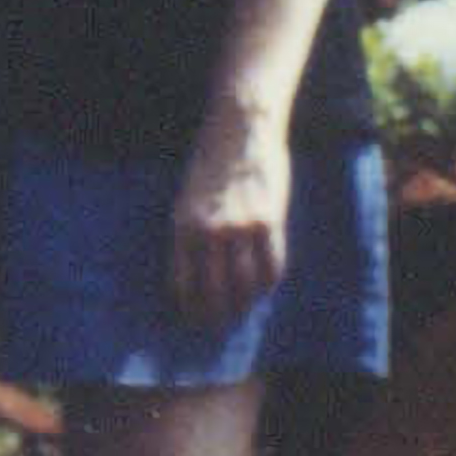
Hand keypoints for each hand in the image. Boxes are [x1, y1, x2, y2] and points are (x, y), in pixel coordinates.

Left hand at [170, 103, 294, 328]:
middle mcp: (210, 232)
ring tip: (241, 313)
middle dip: (215, 314)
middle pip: (215, 290)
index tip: (191, 319)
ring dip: (243, 304)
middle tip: (218, 325)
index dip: (188, 306)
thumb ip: (191, 232)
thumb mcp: (186, 198)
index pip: (183, 282)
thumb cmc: (210, 163)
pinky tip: (263, 288)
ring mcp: (242, 228)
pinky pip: (272, 265)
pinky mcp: (270, 220)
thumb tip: (196, 269)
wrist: (239, 130)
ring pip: (245, 284)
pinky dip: (268, 283)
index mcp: (182, 227)